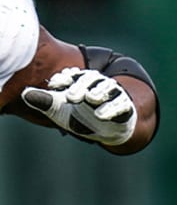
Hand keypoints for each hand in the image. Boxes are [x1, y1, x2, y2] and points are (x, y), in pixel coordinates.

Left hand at [21, 67, 136, 145]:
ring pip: (107, 87)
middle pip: (91, 78)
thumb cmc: (82, 116)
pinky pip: (120, 105)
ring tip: (90, 98)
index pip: (73, 75)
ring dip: (98, 92)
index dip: (64, 78)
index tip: (55, 85)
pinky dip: (110, 109)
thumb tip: (25, 94)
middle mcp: (97, 85)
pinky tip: (100, 114)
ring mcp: (112, 96)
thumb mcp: (60, 110)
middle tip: (70, 97)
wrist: (108, 130)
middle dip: (81, 85)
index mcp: (81, 82)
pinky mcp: (124, 107)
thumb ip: (45, 101)